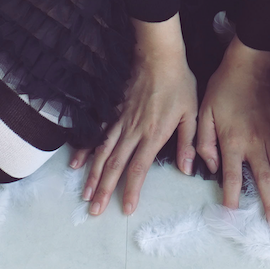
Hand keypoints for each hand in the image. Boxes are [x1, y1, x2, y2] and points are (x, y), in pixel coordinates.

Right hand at [74, 17, 195, 216]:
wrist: (159, 57)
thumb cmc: (179, 84)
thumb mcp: (192, 113)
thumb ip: (187, 143)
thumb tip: (187, 169)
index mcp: (154, 134)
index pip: (139, 168)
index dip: (131, 190)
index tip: (126, 209)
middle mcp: (133, 131)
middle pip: (114, 165)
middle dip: (104, 190)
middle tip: (95, 211)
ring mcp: (120, 122)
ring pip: (102, 153)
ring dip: (93, 176)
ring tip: (85, 195)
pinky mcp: (113, 112)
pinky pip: (97, 134)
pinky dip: (86, 150)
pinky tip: (77, 163)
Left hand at [196, 38, 269, 224]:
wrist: (250, 62)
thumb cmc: (224, 86)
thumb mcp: (203, 112)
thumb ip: (204, 142)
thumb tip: (211, 167)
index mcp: (233, 141)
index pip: (231, 176)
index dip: (231, 197)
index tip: (232, 216)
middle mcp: (255, 144)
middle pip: (263, 179)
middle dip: (269, 204)